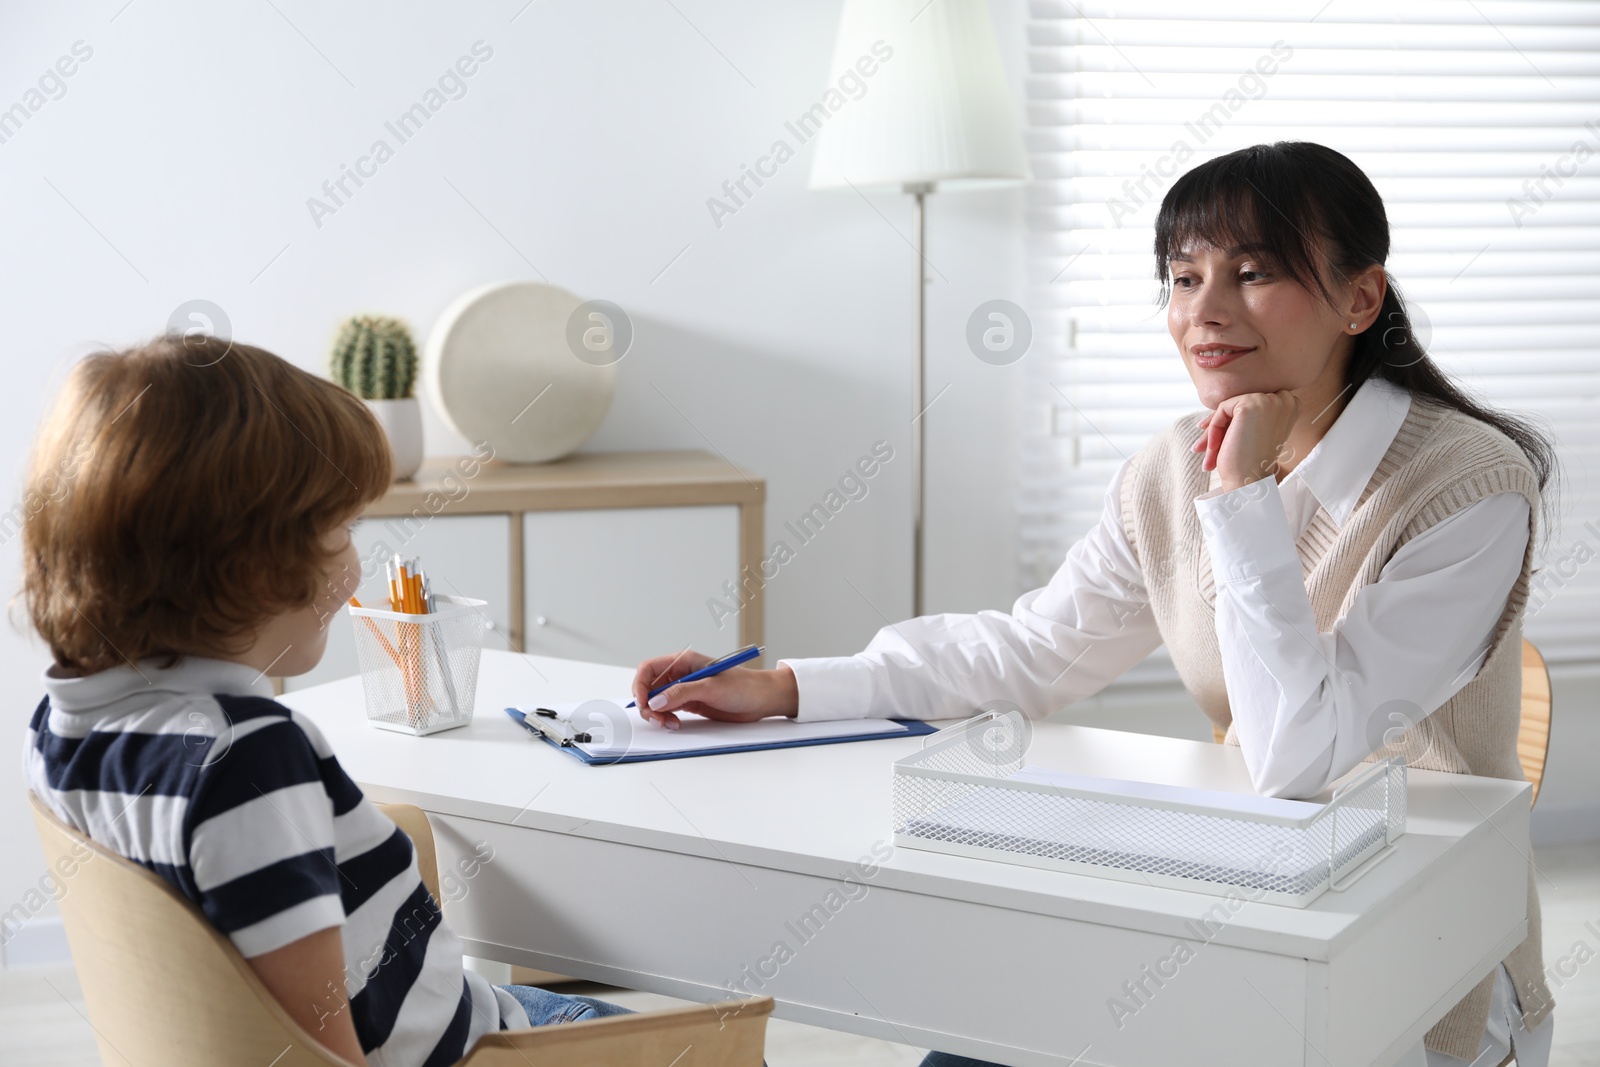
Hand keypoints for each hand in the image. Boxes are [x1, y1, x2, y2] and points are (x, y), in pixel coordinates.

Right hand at [630, 651, 798, 729]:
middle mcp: (680, 674)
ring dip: (656, 714)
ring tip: (670, 724)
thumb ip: (683, 693)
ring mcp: (683, 689)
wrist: (761, 699)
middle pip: (648, 687)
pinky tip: (674, 724)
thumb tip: (657, 700)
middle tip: (658, 719)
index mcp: (683, 661)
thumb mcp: (711, 687)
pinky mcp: (689, 703)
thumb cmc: (743, 686)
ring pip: (656, 701)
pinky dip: (665, 719)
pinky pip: (667, 710)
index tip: (643, 702)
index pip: (649, 669)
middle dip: (648, 704)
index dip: (640, 684)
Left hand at [1191, 391, 1298, 491]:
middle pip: (1240, 405)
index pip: (1253, 404)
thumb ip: (1245, 415)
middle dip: (1218, 427)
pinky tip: (1213, 448)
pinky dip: (1214, 428)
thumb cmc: (1250, 462)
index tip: (1215, 436)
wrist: (1250, 481)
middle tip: (1199, 447)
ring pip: (1230, 407)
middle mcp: (1285, 399)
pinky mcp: (1251, 403)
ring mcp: (1270, 400)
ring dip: (1213, 431)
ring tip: (1202, 451)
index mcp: (1291, 406)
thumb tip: (1215, 410)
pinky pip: (1222, 409)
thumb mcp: (1252, 432)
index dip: (1232, 420)